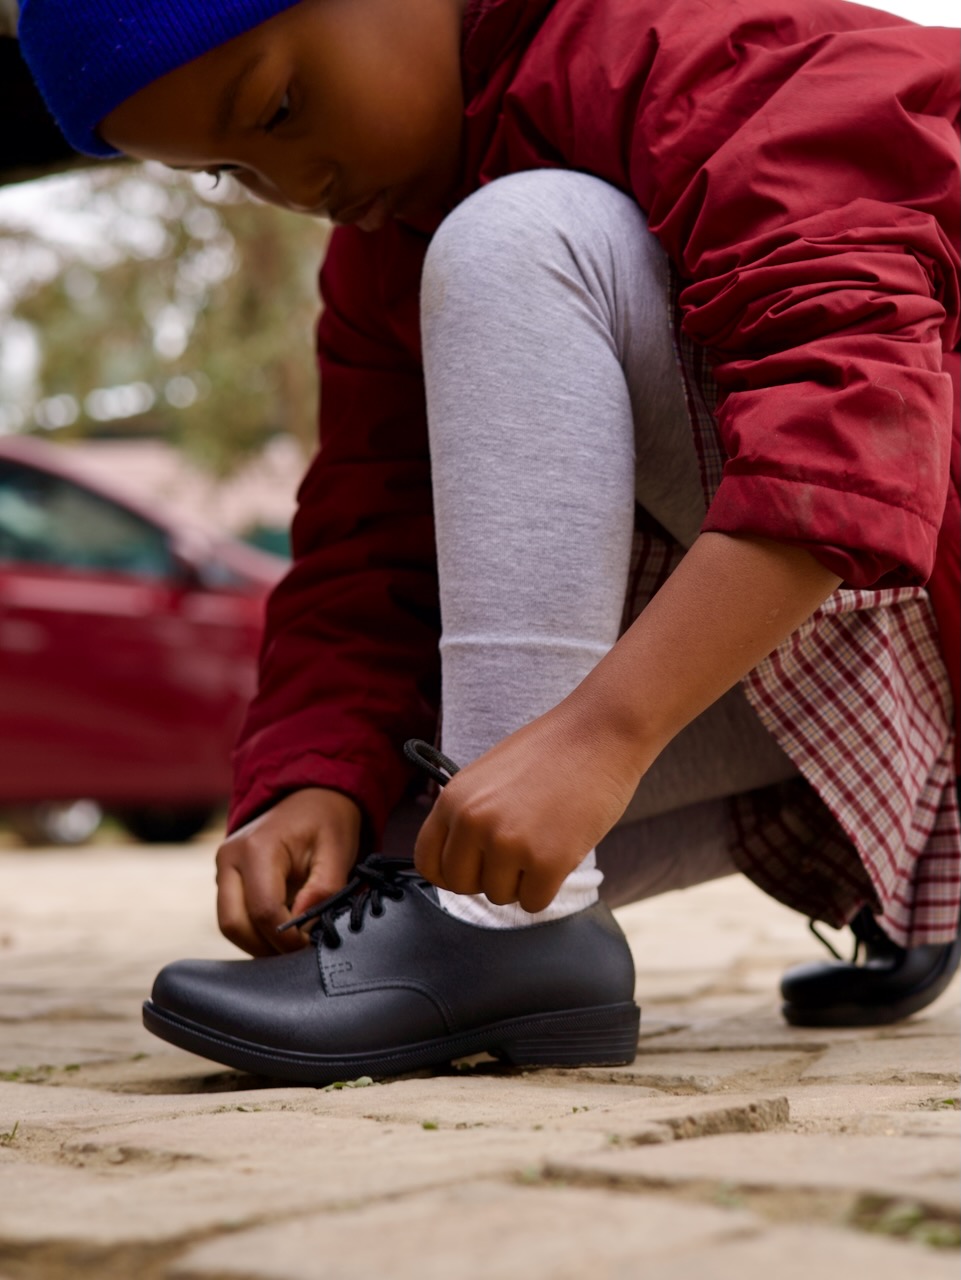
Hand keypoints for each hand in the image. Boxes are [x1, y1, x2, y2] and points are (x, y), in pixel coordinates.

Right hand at [215, 788, 361, 955]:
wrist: (310, 797)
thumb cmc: (326, 822)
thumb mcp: (337, 849)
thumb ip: (324, 888)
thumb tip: (304, 925)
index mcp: (257, 848)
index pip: (263, 910)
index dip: (287, 938)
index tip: (312, 945)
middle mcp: (230, 859)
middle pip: (234, 924)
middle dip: (267, 947)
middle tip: (299, 952)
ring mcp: (223, 870)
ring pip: (229, 925)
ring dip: (259, 943)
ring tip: (294, 941)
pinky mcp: (226, 880)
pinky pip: (233, 917)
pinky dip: (255, 932)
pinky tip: (282, 931)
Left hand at [413, 703, 642, 912]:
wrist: (599, 733)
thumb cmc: (549, 752)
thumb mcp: (488, 776)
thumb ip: (468, 814)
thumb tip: (461, 860)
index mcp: (453, 799)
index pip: (427, 862)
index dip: (450, 871)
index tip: (472, 867)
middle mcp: (474, 823)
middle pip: (462, 885)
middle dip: (488, 877)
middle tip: (516, 853)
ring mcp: (509, 843)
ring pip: (500, 896)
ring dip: (521, 880)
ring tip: (543, 841)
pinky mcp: (547, 861)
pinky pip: (534, 902)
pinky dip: (548, 887)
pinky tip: (560, 852)